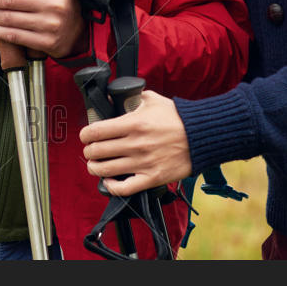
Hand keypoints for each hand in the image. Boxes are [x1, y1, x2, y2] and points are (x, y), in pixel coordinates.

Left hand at [79, 91, 193, 196]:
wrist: (201, 136)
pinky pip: (124, 188)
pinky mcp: (152, 178)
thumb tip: (111, 98)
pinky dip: (111, 186)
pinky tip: (109, 180)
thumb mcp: (152, 99)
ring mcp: (143, 163)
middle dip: (89, 151)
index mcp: (133, 124)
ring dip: (95, 168)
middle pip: (96, 151)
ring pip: (105, 170)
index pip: (96, 131)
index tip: (85, 135)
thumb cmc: (178, 118)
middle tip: (90, 149)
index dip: (85, 134)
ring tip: (95, 165)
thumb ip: (131, 97)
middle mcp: (135, 144)